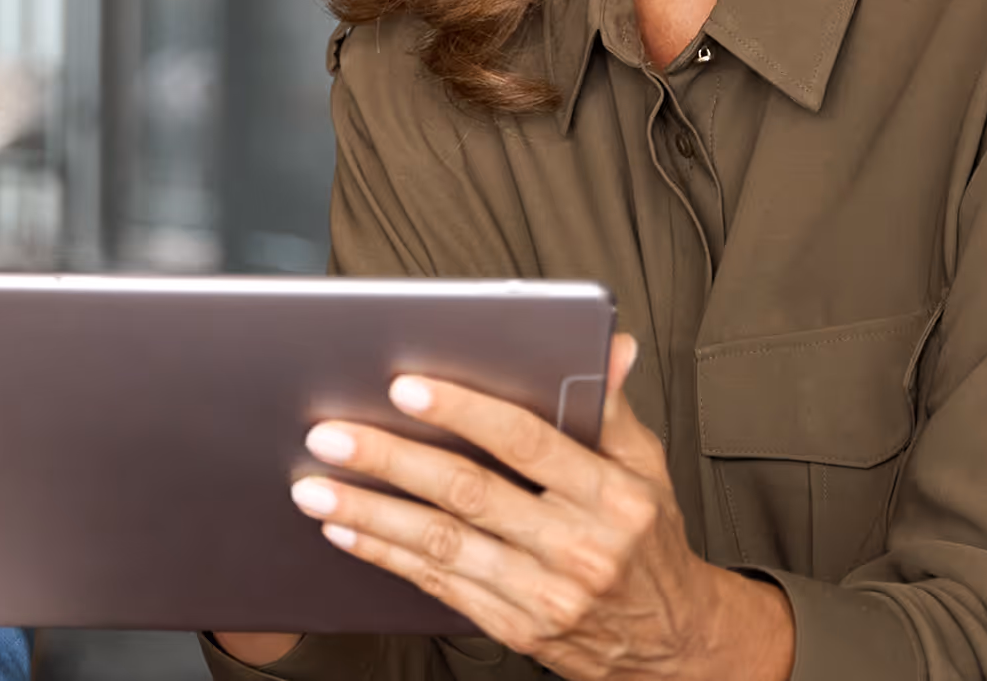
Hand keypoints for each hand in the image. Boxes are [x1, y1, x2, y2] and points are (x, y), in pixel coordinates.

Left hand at [289, 335, 793, 680]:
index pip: (528, 442)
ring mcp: (545, 594)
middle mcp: (579, 547)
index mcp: (613, 497)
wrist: (672, 642)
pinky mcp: (516, 628)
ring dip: (369, 514)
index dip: (464, 411)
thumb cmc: (647, 542)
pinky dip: (386, 556)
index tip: (406, 386)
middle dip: (391, 460)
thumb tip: (612, 345)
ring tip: (314, 486)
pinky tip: (345, 531)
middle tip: (330, 433)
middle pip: (469, 492)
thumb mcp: (648, 470)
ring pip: (441, 544)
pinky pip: (438, 585)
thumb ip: (613, 408)